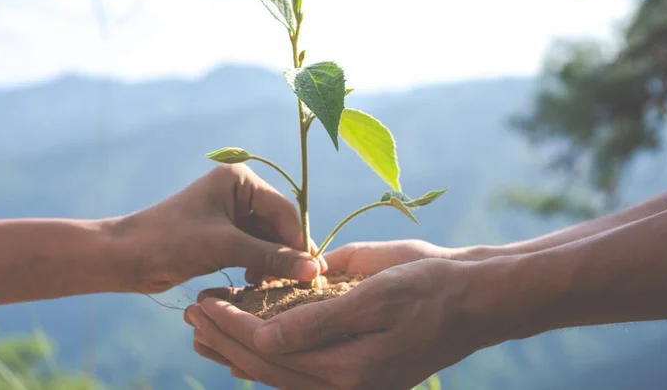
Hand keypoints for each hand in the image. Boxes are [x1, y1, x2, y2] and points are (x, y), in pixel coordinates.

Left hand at [110, 164, 325, 293]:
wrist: (126, 258)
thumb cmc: (171, 242)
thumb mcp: (225, 247)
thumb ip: (270, 257)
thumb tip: (313, 270)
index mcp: (240, 180)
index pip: (283, 211)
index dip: (298, 241)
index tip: (312, 273)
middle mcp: (239, 192)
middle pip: (278, 226)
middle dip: (285, 255)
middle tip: (297, 285)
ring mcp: (231, 214)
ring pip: (267, 241)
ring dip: (272, 264)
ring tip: (272, 287)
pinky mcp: (223, 236)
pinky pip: (253, 251)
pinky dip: (258, 267)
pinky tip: (255, 285)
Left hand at [185, 241, 500, 389]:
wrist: (476, 300)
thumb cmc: (429, 286)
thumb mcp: (373, 295)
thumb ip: (317, 320)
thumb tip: (262, 337)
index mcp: (348, 369)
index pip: (271, 351)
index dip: (232, 326)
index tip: (202, 301)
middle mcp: (345, 386)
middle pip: (268, 370)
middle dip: (225, 340)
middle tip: (190, 312)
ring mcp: (352, 385)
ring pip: (280, 375)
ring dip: (240, 352)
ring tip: (204, 332)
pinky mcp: (358, 375)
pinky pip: (302, 373)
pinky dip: (271, 360)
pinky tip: (247, 348)